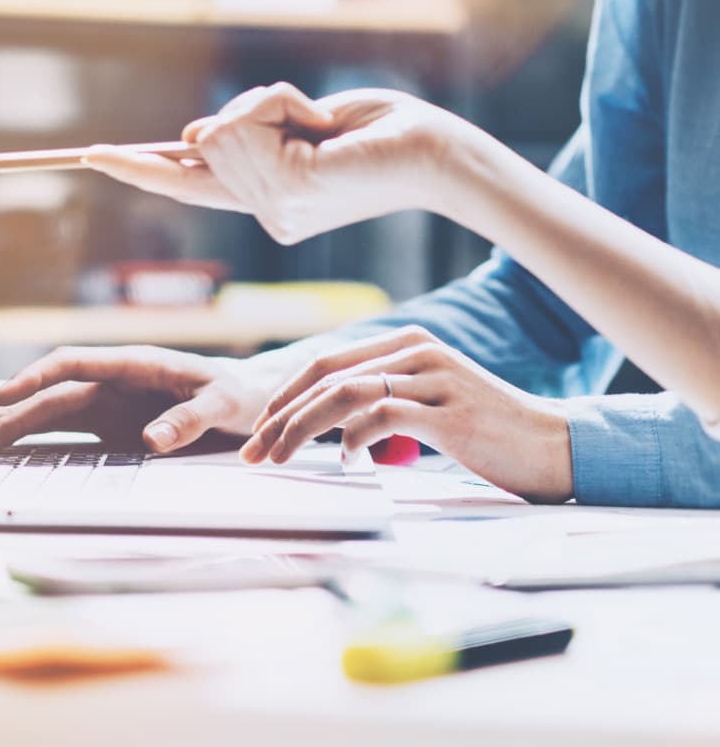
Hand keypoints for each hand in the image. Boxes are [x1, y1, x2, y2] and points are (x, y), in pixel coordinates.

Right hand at [0, 345, 274, 454]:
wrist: (248, 399)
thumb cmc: (237, 394)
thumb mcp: (223, 404)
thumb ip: (189, 419)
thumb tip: (150, 441)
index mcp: (135, 364)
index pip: (74, 362)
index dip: (36, 377)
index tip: (5, 395)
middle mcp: (113, 380)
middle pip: (52, 391)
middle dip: (10, 410)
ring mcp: (108, 402)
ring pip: (50, 409)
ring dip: (12, 422)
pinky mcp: (110, 424)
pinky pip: (66, 429)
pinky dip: (34, 437)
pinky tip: (5, 445)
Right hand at [86, 83, 481, 244]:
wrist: (436, 154)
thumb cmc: (380, 133)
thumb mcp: (302, 124)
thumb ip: (247, 133)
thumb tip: (192, 135)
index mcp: (267, 200)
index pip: (187, 185)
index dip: (138, 167)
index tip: (91, 155)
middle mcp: (264, 214)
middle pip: (204, 141)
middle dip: (252, 109)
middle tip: (312, 120)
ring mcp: (271, 209)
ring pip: (218, 130)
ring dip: (269, 103)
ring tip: (321, 124)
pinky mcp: (284, 190)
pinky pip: (244, 122)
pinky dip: (279, 102)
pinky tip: (319, 124)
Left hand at [240, 326, 573, 503]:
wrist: (552, 447)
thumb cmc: (484, 431)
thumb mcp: (427, 403)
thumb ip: (382, 401)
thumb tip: (332, 425)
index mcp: (407, 343)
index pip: (327, 361)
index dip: (285, 393)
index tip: (259, 428)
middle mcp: (417, 351)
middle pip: (326, 375)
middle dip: (279, 413)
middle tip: (253, 449)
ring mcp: (434, 378)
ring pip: (344, 394)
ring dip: (300, 428)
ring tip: (278, 458)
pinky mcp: (449, 412)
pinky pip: (382, 418)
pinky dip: (353, 440)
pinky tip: (348, 462)